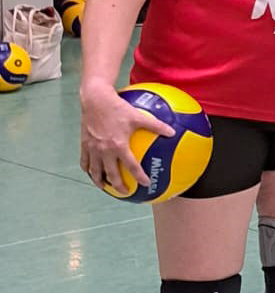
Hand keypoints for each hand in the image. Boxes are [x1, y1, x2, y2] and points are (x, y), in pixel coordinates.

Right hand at [79, 78, 173, 194]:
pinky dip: (87, 168)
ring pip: (95, 170)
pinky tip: (91, 171)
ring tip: (104, 186)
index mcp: (119, 146)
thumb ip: (156, 125)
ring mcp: (92, 148)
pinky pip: (84, 161)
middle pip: (111, 174)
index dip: (139, 177)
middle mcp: (104, 150)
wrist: (95, 100)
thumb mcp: (139, 116)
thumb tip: (172, 132)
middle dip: (118, 185)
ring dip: (100, 180)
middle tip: (125, 192)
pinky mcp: (84, 144)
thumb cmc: (118, 107)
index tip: (146, 184)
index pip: (131, 166)